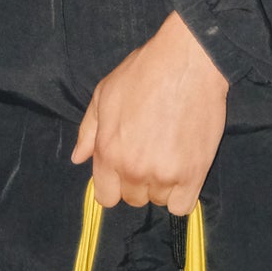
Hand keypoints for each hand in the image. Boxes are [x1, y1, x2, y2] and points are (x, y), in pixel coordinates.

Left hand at [72, 12, 228, 214]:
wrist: (186, 63)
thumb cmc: (142, 73)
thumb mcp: (104, 95)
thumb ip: (88, 131)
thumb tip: (78, 158)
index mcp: (108, 151)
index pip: (105, 196)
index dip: (113, 185)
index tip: (123, 171)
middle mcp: (132, 169)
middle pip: (132, 199)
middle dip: (137, 181)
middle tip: (149, 154)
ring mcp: (163, 174)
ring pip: (158, 200)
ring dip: (161, 185)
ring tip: (168, 156)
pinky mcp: (193, 174)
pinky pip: (182, 206)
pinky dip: (181, 194)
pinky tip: (183, 172)